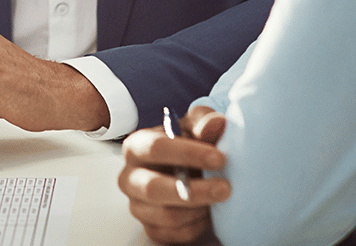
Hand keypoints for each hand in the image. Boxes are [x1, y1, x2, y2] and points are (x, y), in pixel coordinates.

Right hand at [119, 105, 229, 243]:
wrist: (186, 169)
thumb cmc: (187, 143)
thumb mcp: (195, 126)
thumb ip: (204, 122)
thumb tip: (217, 123)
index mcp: (135, 146)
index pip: (156, 148)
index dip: (189, 153)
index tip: (220, 158)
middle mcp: (130, 177)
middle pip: (154, 188)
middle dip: (194, 190)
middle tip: (225, 187)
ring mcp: (137, 206)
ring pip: (167, 215)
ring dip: (199, 209)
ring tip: (218, 199)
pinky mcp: (150, 228)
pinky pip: (174, 235)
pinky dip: (196, 225)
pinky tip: (208, 212)